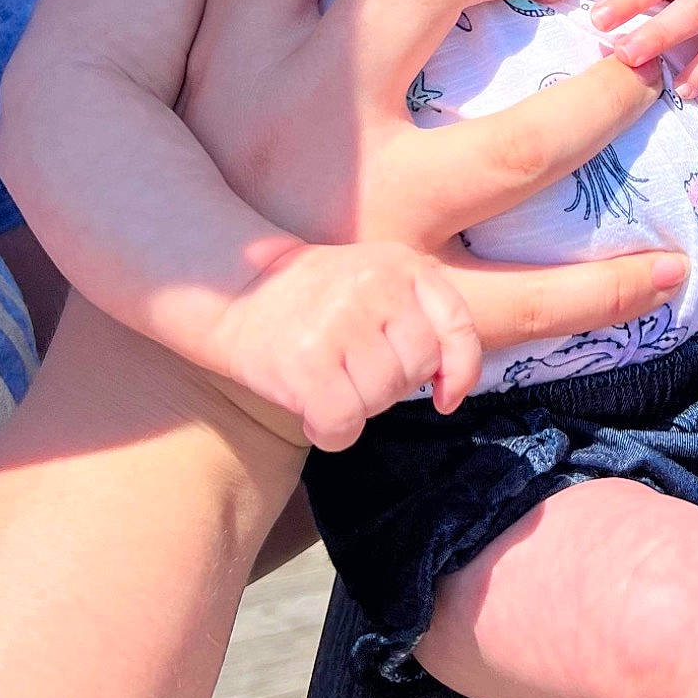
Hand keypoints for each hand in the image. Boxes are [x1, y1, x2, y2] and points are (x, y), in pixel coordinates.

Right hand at [180, 0, 688, 434]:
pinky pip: (525, 297)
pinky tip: (668, 269)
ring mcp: (356, 221)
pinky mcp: (403, 311)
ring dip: (604, 103)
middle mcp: (292, 121)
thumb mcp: (206, 70)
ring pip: (514, 144)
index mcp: (238, 49)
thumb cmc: (224, 183)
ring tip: (653, 78)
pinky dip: (606, 289)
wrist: (193, 363)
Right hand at [203, 240, 483, 450]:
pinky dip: (331, 432)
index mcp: (402, 264)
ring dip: (356, 407)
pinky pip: (344, 424)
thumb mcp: (379, 283)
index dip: (460, 370)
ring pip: (381, 399)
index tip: (445, 397)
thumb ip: (421, 319)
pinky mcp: (306, 362)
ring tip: (327, 382)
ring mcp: (341, 322)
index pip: (456, 326)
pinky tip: (312, 413)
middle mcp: (376, 287)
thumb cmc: (316, 301)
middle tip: (351, 371)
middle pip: (417, 369)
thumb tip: (450, 392)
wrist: (237, 291)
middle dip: (389, 385)